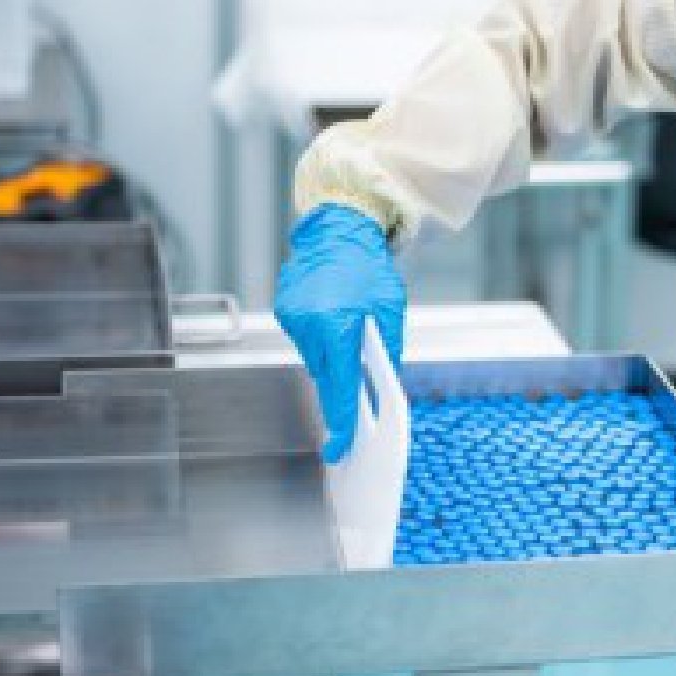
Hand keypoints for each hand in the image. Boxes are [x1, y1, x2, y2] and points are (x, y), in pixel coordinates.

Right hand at [274, 204, 406, 462]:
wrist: (340, 231)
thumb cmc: (370, 270)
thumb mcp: (391, 312)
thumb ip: (387, 352)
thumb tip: (384, 386)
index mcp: (339, 325)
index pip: (341, 385)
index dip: (343, 420)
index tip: (341, 444)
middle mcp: (310, 324)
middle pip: (325, 378)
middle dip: (338, 396)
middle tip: (346, 420)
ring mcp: (293, 317)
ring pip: (315, 360)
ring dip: (331, 361)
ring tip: (346, 340)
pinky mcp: (284, 310)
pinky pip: (305, 340)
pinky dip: (319, 340)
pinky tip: (331, 322)